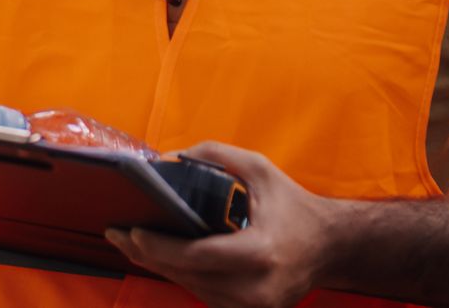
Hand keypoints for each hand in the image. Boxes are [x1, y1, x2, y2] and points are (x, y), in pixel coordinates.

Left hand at [105, 141, 335, 307]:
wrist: (332, 246)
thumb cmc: (293, 204)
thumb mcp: (258, 168)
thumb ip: (214, 155)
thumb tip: (169, 159)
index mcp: (260, 252)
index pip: (198, 256)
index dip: (160, 246)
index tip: (132, 231)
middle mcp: (258, 287)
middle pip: (188, 277)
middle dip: (148, 256)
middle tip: (116, 235)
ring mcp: (256, 306)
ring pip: (194, 290)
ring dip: (162, 268)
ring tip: (132, 245)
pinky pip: (208, 296)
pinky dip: (184, 277)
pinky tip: (163, 259)